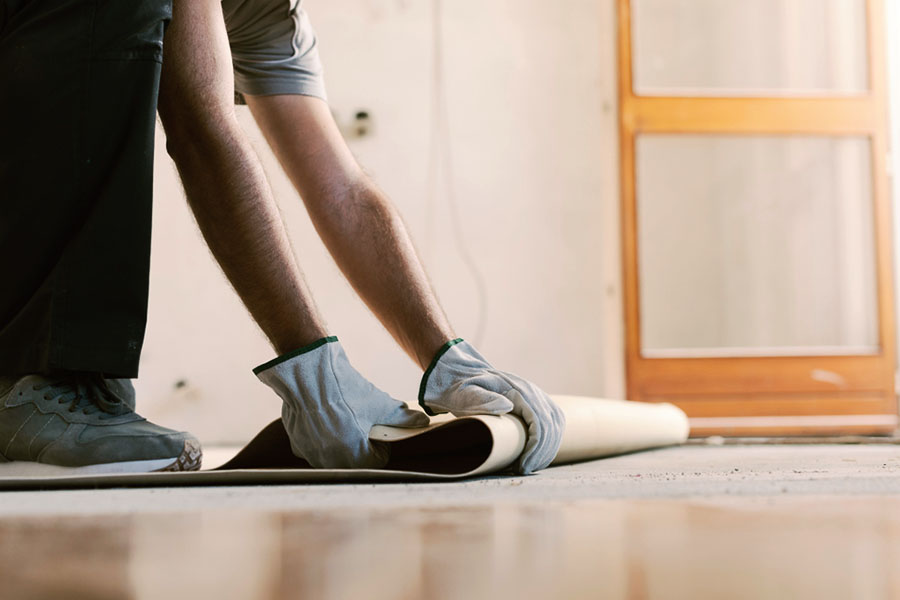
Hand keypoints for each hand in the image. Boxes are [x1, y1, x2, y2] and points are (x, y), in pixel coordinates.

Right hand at [255, 336, 428, 467]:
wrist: (309, 376)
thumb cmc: (347, 391)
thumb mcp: (380, 404)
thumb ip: (403, 417)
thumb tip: (422, 421)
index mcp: (355, 456)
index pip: (377, 461)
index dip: (381, 445)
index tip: (377, 430)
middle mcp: (332, 462)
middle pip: (355, 461)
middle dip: (361, 446)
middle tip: (361, 425)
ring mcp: (313, 455)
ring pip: (334, 457)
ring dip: (341, 445)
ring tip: (343, 421)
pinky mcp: (298, 445)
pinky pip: (315, 449)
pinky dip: (321, 439)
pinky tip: (323, 420)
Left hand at [418, 339, 564, 473]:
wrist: (463, 376)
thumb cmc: (463, 390)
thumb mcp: (466, 394)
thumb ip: (482, 399)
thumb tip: (507, 406)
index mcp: (519, 390)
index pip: (539, 422)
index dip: (535, 448)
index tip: (523, 466)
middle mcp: (532, 392)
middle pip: (551, 426)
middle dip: (541, 453)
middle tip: (524, 471)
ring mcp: (536, 397)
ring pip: (555, 426)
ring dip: (546, 450)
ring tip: (529, 467)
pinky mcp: (536, 404)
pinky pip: (552, 424)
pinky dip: (547, 443)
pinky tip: (536, 457)